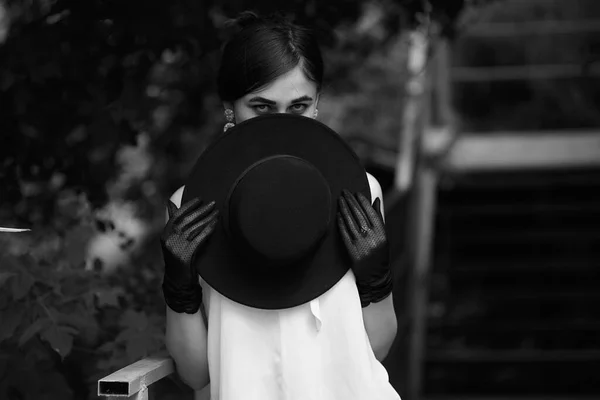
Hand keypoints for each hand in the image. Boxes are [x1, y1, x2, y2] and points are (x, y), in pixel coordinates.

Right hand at [161, 197, 218, 313]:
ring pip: (194, 229)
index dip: (189, 206)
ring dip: (207, 219)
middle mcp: (169, 240)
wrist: (177, 281)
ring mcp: (177, 248)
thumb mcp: (173, 239)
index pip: (177, 215)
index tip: (200, 199)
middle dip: (201, 210)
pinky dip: (208, 230)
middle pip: (187, 221)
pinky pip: (199, 239)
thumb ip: (174, 222)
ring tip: (217, 212)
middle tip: (213, 203)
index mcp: (165, 234)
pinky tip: (215, 224)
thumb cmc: (178, 257)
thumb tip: (170, 202)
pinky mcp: (186, 256)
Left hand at [337, 189, 392, 306]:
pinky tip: (338, 214)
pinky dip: (341, 223)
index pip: (370, 213)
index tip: (356, 193)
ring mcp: (361, 244)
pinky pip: (345, 234)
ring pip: (350, 222)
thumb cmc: (380, 255)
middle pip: (359, 215)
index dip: (362, 202)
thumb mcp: (384, 237)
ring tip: (339, 199)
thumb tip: (375, 201)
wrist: (375, 277)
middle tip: (344, 192)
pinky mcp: (352, 251)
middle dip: (351, 201)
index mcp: (381, 233)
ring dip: (344, 209)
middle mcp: (372, 237)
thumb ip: (379, 218)